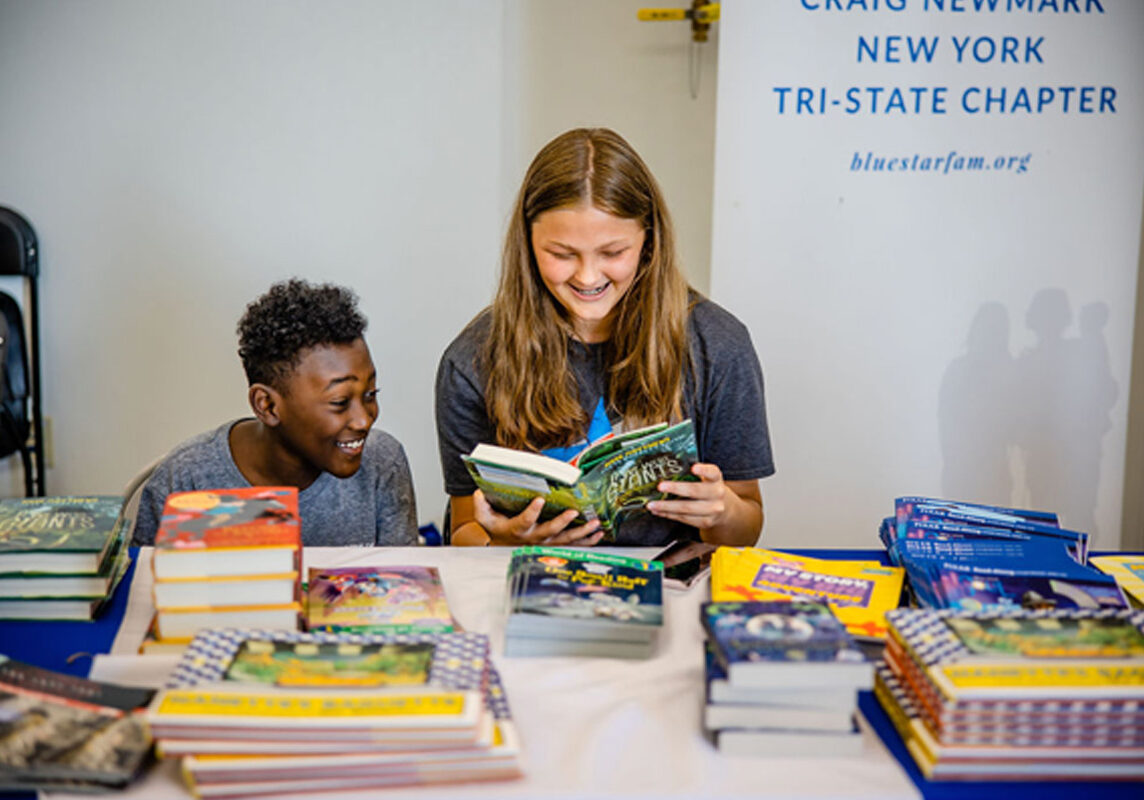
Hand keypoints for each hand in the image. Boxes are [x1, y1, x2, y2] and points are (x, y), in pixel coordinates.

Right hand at [473, 490, 604, 546]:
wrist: (505, 545)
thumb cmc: (497, 527)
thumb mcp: (484, 517)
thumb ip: (481, 506)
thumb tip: (479, 493)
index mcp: (516, 529)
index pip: (523, 521)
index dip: (531, 512)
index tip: (539, 500)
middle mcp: (533, 537)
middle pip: (549, 531)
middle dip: (562, 522)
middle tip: (573, 512)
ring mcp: (547, 542)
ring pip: (565, 539)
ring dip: (581, 532)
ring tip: (594, 524)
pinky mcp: (556, 544)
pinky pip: (573, 544)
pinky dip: (587, 540)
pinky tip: (599, 533)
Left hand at [647, 463, 730, 529]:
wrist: (723, 508)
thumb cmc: (707, 489)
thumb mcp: (705, 478)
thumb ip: (691, 474)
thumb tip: (665, 471)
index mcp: (716, 479)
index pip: (712, 472)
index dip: (703, 470)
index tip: (693, 468)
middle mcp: (717, 494)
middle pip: (695, 491)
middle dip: (675, 489)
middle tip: (660, 487)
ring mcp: (713, 510)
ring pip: (686, 508)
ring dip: (666, 506)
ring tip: (652, 504)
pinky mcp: (706, 522)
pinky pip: (684, 518)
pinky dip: (669, 515)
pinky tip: (659, 511)